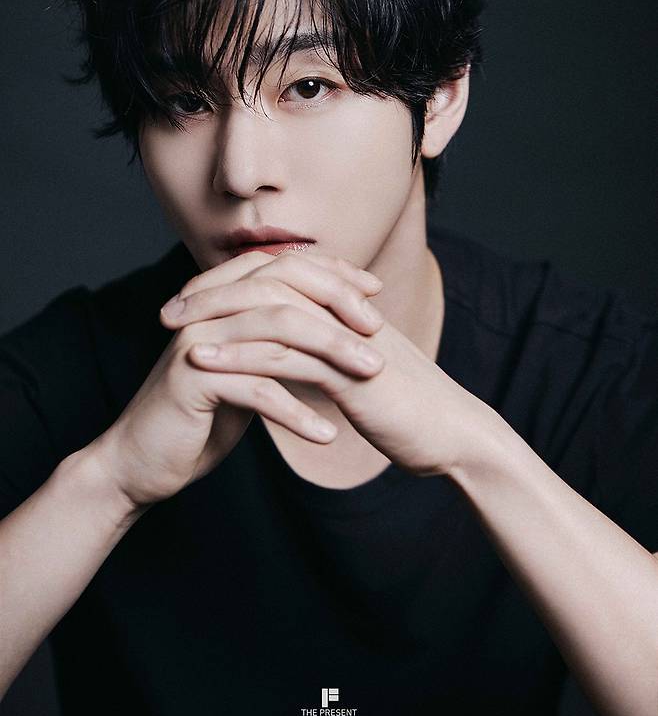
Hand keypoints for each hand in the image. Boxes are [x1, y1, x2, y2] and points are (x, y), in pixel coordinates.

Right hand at [88, 250, 383, 509]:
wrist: (142, 461)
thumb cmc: (201, 415)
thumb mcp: (246, 367)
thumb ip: (275, 339)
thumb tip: (328, 317)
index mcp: (221, 298)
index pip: (284, 266)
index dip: (332, 273)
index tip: (374, 291)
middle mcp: (207, 309)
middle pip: (285, 290)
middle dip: (339, 309)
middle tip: (380, 336)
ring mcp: (197, 340)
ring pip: (279, 333)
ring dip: (332, 355)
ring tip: (372, 377)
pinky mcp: (192, 380)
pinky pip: (258, 389)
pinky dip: (298, 413)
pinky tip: (328, 434)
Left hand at [164, 250, 498, 478]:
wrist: (455, 435)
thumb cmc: (410, 410)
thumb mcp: (365, 372)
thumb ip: (334, 356)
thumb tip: (299, 355)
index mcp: (347, 309)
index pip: (281, 280)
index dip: (233, 285)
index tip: (191, 301)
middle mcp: (345, 313)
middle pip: (268, 285)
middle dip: (214, 293)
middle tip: (170, 309)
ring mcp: (347, 339)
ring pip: (270, 314)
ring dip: (217, 319)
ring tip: (174, 329)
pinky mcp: (348, 372)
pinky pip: (284, 356)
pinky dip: (240, 356)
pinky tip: (205, 362)